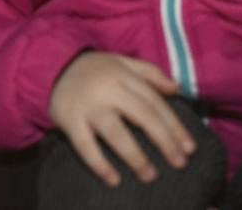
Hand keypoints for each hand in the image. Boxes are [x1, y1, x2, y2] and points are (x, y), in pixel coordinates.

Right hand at [47, 51, 193, 186]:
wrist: (52, 66)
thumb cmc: (95, 70)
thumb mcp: (122, 62)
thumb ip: (150, 73)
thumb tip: (176, 89)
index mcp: (123, 75)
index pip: (154, 102)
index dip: (174, 126)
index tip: (189, 148)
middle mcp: (108, 90)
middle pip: (142, 115)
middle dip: (164, 141)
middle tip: (179, 164)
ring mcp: (88, 106)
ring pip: (115, 133)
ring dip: (135, 156)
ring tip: (150, 175)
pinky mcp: (70, 120)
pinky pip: (85, 146)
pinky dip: (99, 164)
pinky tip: (114, 180)